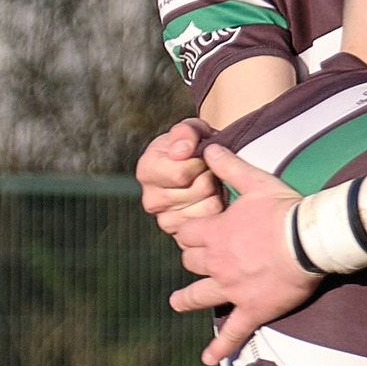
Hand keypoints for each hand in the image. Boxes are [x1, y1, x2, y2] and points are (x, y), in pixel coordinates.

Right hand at [137, 120, 221, 245]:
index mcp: (147, 170)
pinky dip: (219, 212)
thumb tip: (181, 152)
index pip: (181, 174)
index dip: (200, 163)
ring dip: (217, 193)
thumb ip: (186, 133)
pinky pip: (210, 225)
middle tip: (209, 171)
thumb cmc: (194, 146)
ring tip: (211, 185)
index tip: (201, 157)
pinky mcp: (182, 236)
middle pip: (198, 191)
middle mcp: (151, 199)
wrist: (202, 167)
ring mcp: (165, 221)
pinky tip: (212, 200)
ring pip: (207, 209)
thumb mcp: (192, 129)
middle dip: (211, 177)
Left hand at [168, 144, 321, 363]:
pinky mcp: (252, 309)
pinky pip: (232, 332)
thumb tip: (206, 147)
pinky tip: (207, 358)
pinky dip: (219, 347)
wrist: (310, 240)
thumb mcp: (256, 181)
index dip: (189, 232)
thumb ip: (229, 165)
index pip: (188, 234)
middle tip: (196, 260)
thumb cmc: (285, 209)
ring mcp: (233, 289)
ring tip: (177, 302)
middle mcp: (218, 263)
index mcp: (216, 233)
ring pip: (200, 295)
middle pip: (191, 262)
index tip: (192, 233)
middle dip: (191, 259)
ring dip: (187, 298)